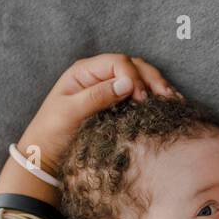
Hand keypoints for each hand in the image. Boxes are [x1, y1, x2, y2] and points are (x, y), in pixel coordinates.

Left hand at [16, 53, 182, 173]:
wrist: (47, 156)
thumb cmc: (52, 133)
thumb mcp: (70, 113)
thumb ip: (97, 96)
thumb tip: (128, 83)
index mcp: (84, 71)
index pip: (118, 62)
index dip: (133, 77)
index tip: (141, 98)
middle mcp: (99, 76)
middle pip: (134, 66)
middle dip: (152, 80)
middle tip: (167, 98)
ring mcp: (109, 89)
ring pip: (141, 78)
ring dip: (157, 87)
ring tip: (172, 101)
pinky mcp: (117, 105)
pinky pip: (139, 95)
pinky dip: (154, 99)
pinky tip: (166, 106)